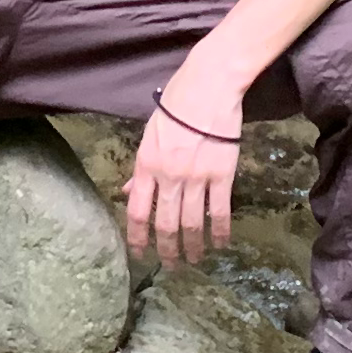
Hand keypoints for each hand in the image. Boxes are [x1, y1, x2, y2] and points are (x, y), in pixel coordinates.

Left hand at [126, 49, 247, 264]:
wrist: (209, 86)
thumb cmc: (177, 104)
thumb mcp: (150, 134)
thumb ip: (142, 167)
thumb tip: (130, 189)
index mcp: (146, 164)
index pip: (136, 210)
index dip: (137, 236)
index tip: (139, 253)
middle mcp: (168, 176)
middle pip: (164, 223)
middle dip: (166, 249)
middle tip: (170, 266)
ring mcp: (196, 177)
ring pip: (191, 223)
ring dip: (193, 246)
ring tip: (195, 260)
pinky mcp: (222, 175)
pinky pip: (219, 211)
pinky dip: (219, 232)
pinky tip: (220, 244)